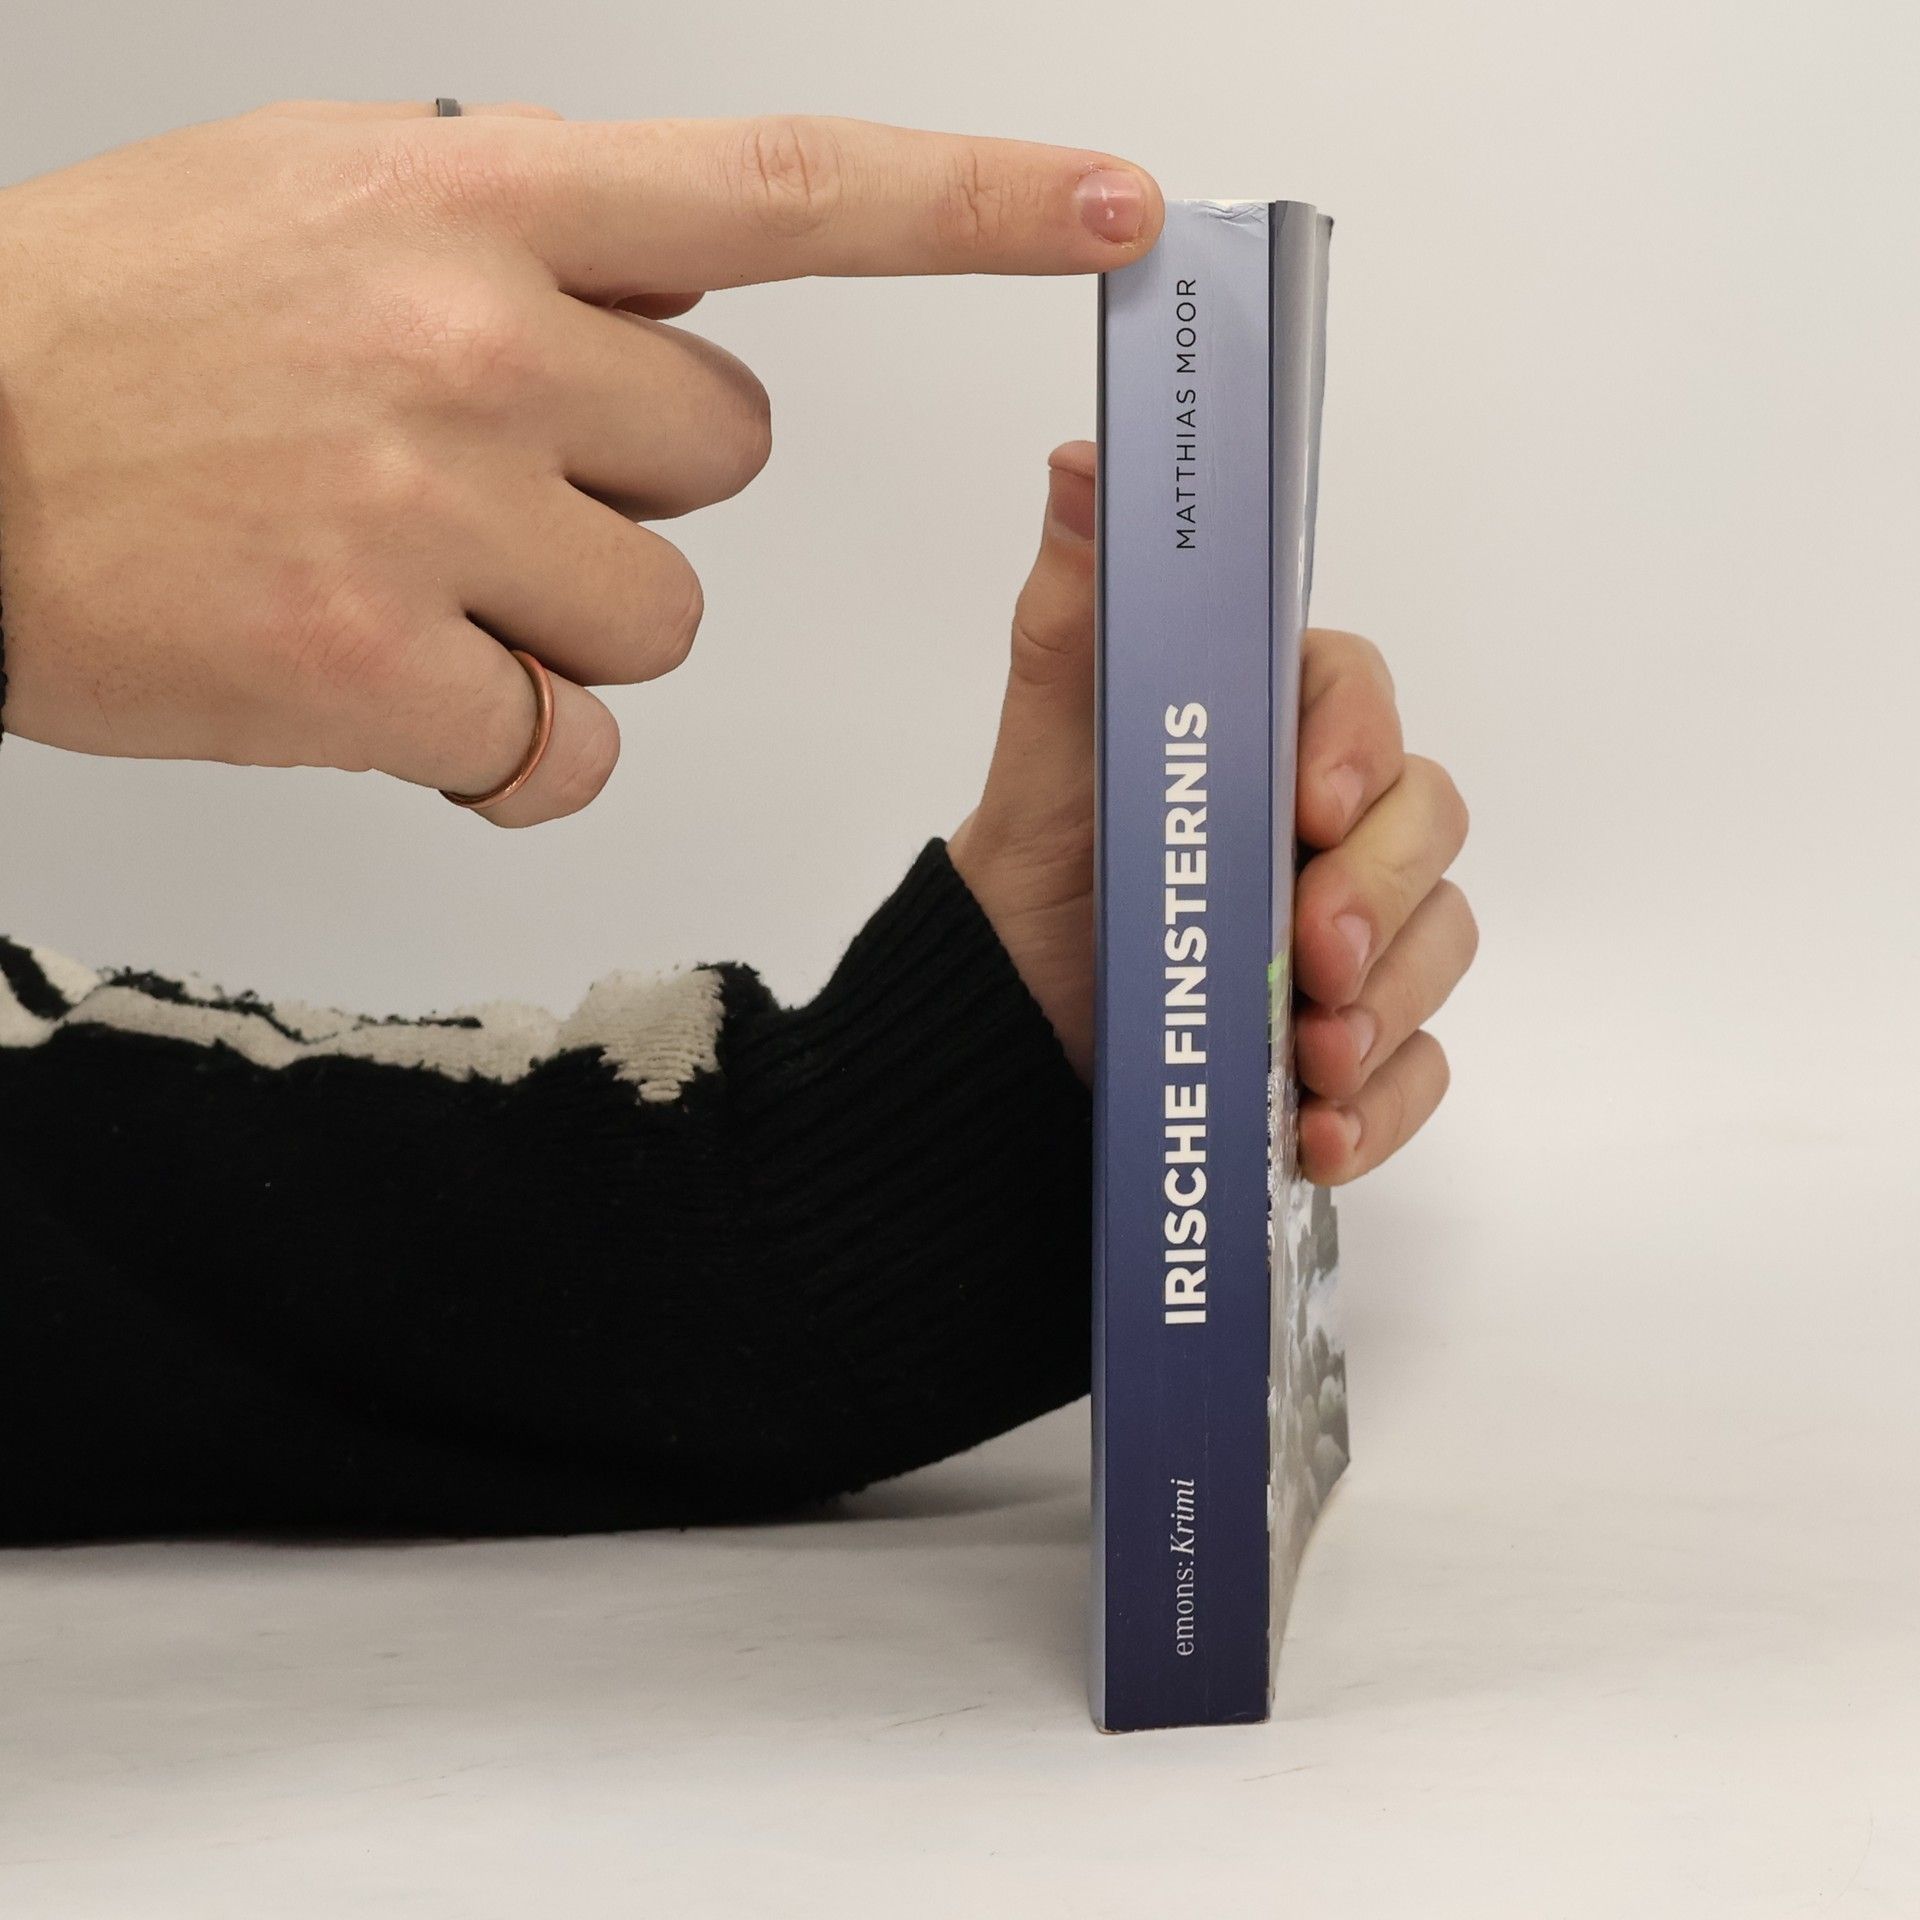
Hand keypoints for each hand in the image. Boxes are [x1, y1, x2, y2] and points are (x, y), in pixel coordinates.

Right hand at [0, 105, 1160, 823]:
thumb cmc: (116, 332)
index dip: (975, 201)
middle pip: (727, 457)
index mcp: (474, 194)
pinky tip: (392, 698)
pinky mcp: (386, 675)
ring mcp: (433, 513)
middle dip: (632, 481)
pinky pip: (565, 749)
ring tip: (397, 576)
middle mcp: (477, 340)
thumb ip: (527, 231)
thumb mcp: (324, 195)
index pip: (785, 188)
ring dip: (562, 623)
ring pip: (658, 617)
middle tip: (469, 475)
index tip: (1116, 209)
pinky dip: (506, 751)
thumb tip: (675, 283)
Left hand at [948, 442, 1476, 1183]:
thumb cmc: (1041, 878)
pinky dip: (1379, 1103)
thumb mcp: (1049, 756)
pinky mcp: (1360, 1033)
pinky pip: (1418, 1063)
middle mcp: (1330, 824)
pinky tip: (1317, 1131)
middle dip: (1377, 894)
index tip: (1310, 801)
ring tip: (1311, 1060)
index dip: (1353, 744)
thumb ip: (1078, 620)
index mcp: (1268, 731)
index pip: (1356, 702)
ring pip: (1440, 945)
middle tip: (1313, 956)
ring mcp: (1358, 931)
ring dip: (1389, 1008)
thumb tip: (1087, 467)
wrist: (1012, 1030)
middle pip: (1424, 826)